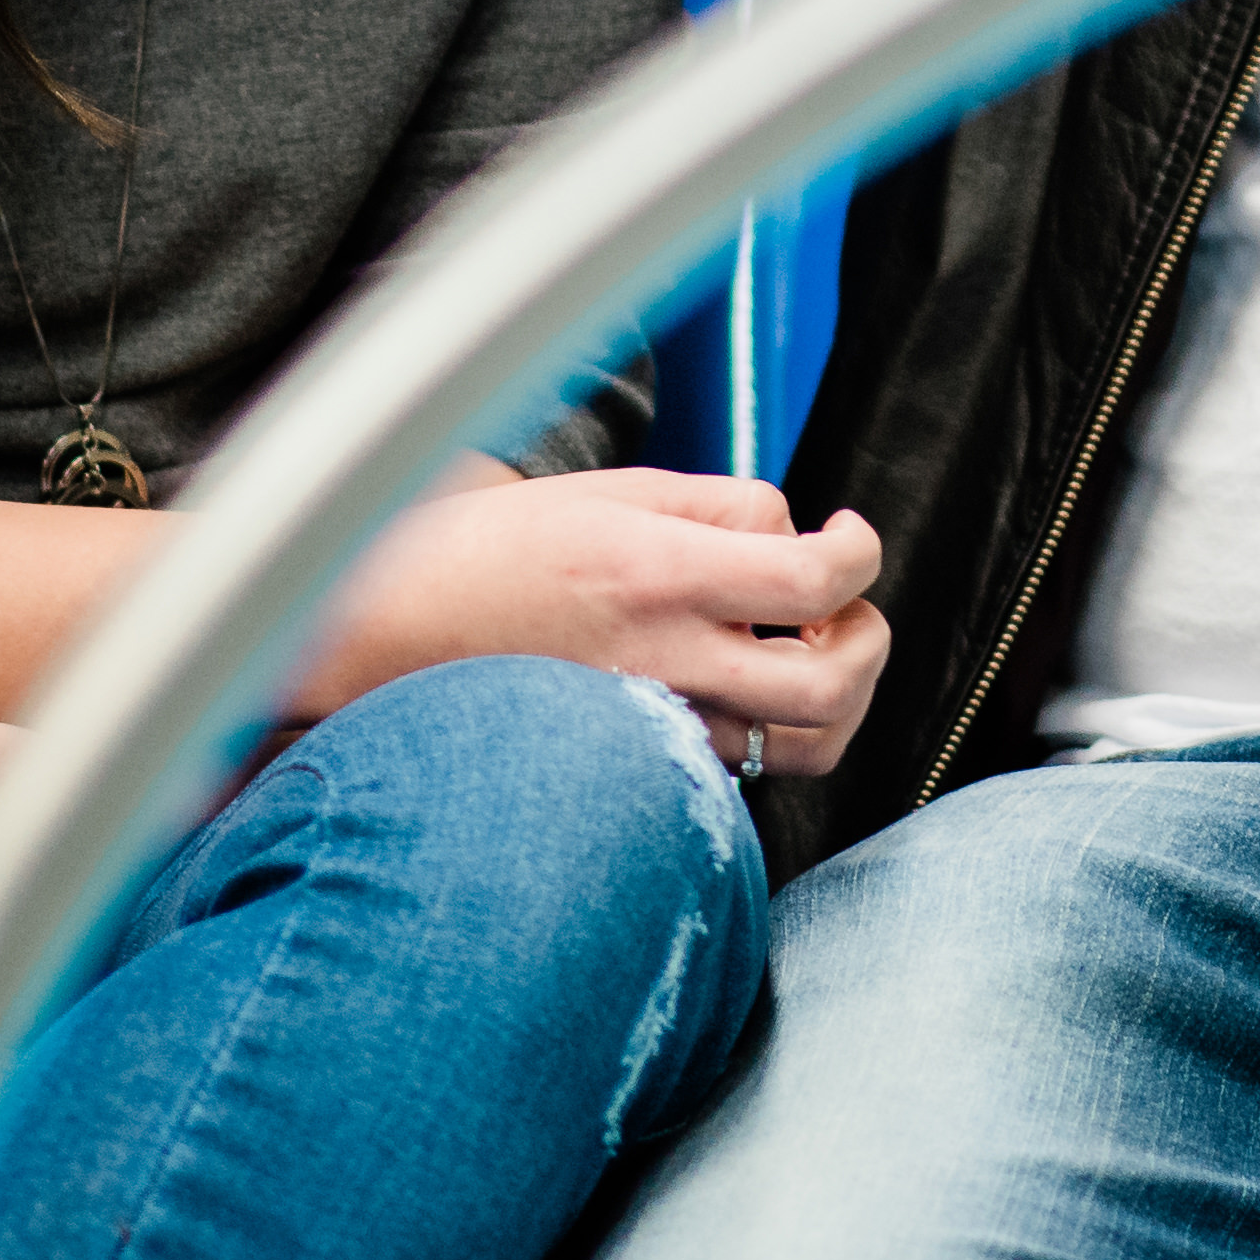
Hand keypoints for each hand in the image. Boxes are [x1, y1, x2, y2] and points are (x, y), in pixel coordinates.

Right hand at [303, 466, 891, 777]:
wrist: (389, 630)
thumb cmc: (494, 549)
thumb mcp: (614, 492)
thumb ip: (720, 509)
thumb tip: (792, 534)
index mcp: (661, 574)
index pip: (817, 577)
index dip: (860, 552)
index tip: (848, 535)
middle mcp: (667, 662)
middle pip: (833, 687)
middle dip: (870, 642)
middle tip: (849, 607)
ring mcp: (654, 726)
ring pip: (803, 748)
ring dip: (837, 697)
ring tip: (811, 648)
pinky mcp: (640, 763)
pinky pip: (742, 767)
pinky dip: (771, 730)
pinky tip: (743, 685)